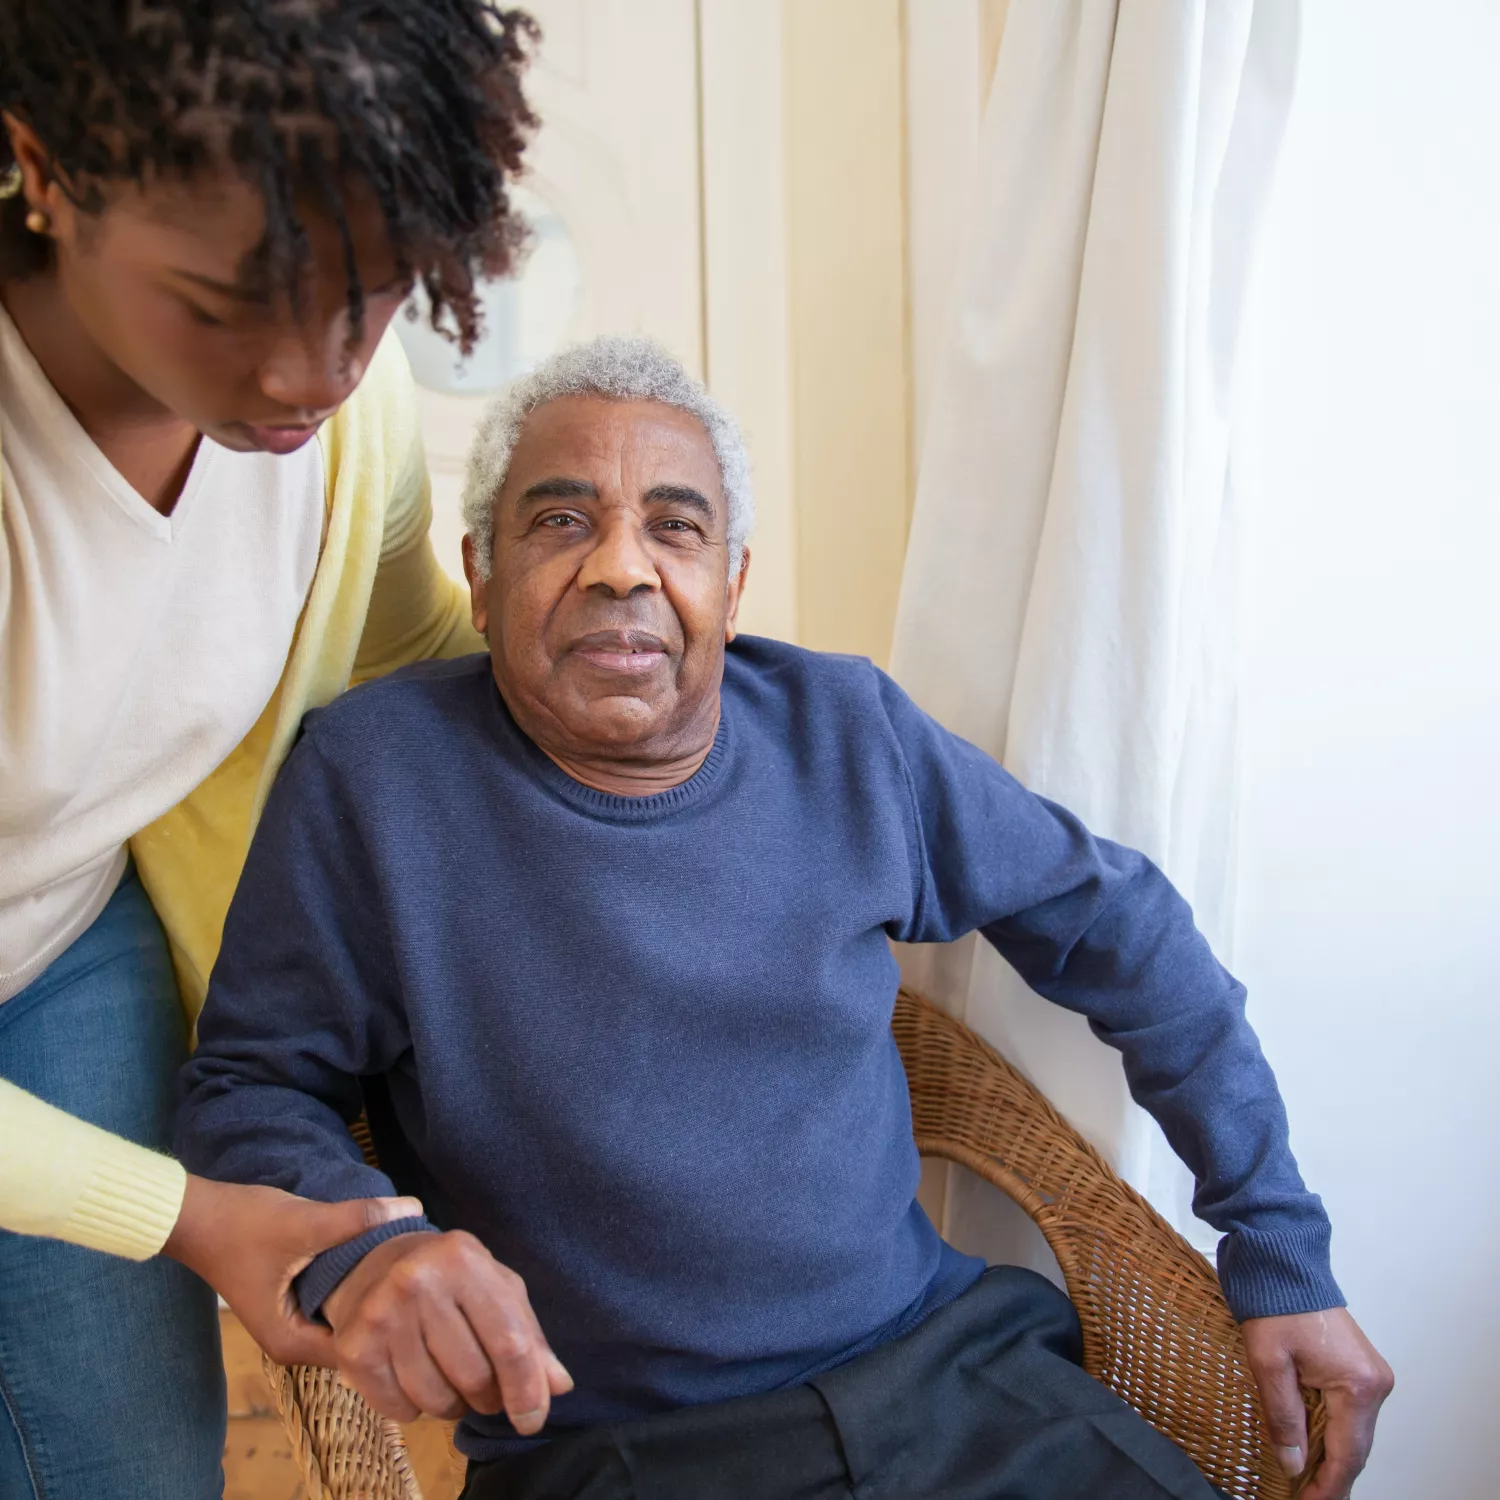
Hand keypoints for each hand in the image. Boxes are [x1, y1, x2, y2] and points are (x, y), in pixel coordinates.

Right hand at [161, 1175, 423, 1365]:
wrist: (195, 1215)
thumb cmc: (241, 1226)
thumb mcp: (304, 1222)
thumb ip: (357, 1219)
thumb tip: (413, 1209)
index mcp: (293, 1343)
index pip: (361, 1350)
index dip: (393, 1321)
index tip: (423, 1292)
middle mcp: (293, 1342)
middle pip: (356, 1335)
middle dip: (387, 1308)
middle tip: (422, 1276)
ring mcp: (292, 1322)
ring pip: (346, 1316)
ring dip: (371, 1294)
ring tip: (407, 1265)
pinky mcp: (293, 1300)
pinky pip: (334, 1301)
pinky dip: (354, 1285)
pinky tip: (379, 1259)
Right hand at [321, 1229, 572, 1430]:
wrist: (374, 1261)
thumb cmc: (450, 1276)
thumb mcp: (496, 1288)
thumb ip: (530, 1335)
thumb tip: (559, 1386)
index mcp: (465, 1261)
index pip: (508, 1341)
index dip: (526, 1389)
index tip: (533, 1419)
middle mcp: (419, 1282)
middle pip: (474, 1376)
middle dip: (489, 1397)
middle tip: (485, 1387)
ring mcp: (381, 1314)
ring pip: (436, 1399)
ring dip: (453, 1405)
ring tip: (449, 1377)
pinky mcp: (354, 1347)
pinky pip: (399, 1409)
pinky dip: (415, 1408)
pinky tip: (414, 1377)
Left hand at [1241, 1307, 1392, 1498]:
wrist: (1283, 1262)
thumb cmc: (1275, 1304)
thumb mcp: (1269, 1363)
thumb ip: (1282, 1416)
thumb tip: (1292, 1463)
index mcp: (1358, 1385)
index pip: (1347, 1454)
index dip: (1328, 1486)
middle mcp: (1374, 1382)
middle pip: (1354, 1446)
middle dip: (1329, 1475)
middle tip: (1304, 1498)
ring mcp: (1370, 1374)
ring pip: (1352, 1430)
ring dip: (1328, 1454)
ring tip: (1303, 1479)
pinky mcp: (1358, 1367)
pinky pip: (1347, 1411)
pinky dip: (1329, 1430)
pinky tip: (1309, 1445)